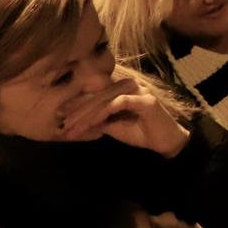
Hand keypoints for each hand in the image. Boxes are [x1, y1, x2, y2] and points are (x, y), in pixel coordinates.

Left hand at [58, 78, 189, 154]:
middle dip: (77, 111)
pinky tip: (90, 124)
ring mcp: (137, 90)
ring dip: (86, 114)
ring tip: (71, 127)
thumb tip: (77, 120)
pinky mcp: (144, 100)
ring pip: (104, 99)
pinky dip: (102, 113)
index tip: (60, 115)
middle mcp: (128, 84)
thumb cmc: (143, 133)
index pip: (95, 93)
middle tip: (61, 123)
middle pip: (97, 96)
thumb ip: (99, 120)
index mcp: (120, 88)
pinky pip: (117, 104)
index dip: (77, 103)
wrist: (167, 142)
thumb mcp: (115, 127)